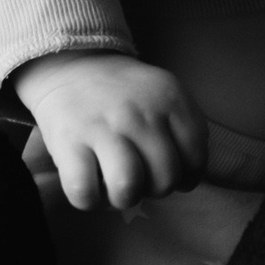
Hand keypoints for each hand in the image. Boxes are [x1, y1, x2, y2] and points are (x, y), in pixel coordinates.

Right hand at [11, 51, 205, 211]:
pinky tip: (91, 185)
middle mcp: (139, 113)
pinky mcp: (68, 142)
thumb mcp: (163, 94)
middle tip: (141, 175)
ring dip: (124, 197)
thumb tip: (186, 180)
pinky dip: (90, 200)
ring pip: (127, 189)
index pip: (196, 159)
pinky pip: (85, 193)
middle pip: (165, 179)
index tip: (166, 169)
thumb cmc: (123, 93)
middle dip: (155, 187)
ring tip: (116, 184)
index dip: (185, 175)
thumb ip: (182, 129)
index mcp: (170, 98)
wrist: (70, 64)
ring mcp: (102, 127)